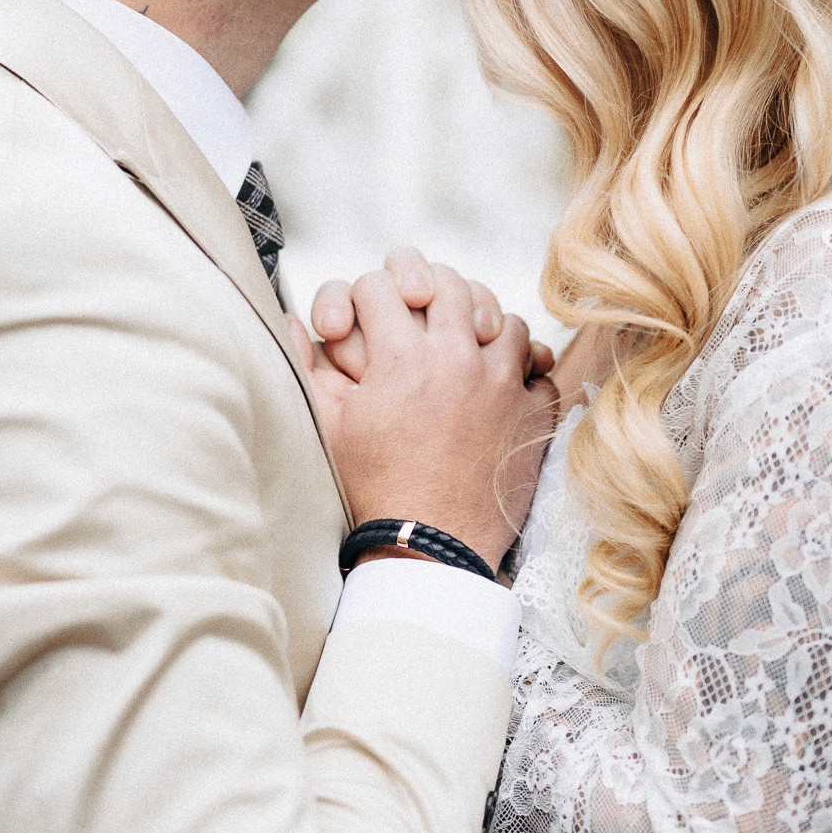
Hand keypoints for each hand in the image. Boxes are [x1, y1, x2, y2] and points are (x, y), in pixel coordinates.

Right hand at [288, 260, 558, 570]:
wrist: (427, 548)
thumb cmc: (372, 490)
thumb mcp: (325, 426)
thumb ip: (307, 366)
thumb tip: (292, 323)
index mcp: (400, 358)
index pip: (379, 287)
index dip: (364, 294)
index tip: (364, 314)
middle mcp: (456, 359)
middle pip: (449, 284)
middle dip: (428, 288)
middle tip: (420, 307)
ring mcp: (502, 384)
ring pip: (504, 319)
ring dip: (483, 324)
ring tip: (467, 341)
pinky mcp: (533, 415)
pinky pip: (539, 367)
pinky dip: (524, 368)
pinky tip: (504, 380)